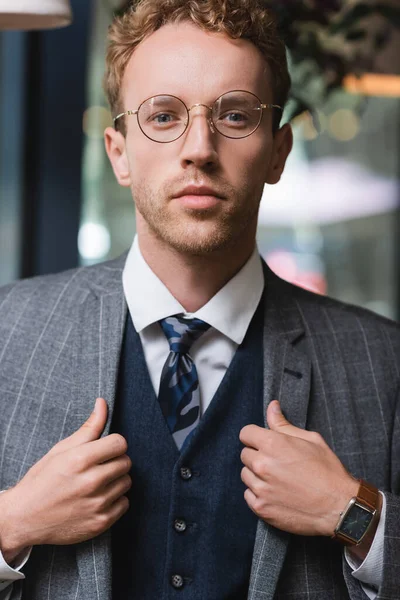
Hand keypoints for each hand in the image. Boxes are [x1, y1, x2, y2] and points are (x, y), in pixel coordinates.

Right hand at [0, 398, 130, 561]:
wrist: (24, 517)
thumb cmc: (43, 479)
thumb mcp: (62, 449)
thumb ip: (89, 427)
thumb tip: (103, 403)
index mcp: (81, 459)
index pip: (120, 443)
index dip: (113, 444)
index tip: (105, 449)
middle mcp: (91, 481)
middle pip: (126, 462)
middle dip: (115, 461)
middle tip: (98, 467)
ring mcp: (97, 504)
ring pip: (126, 482)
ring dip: (116, 481)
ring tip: (96, 483)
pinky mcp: (100, 523)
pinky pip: (124, 504)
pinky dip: (115, 501)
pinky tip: (97, 499)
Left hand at [239, 400, 358, 536]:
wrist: (340, 507)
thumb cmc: (328, 471)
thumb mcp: (310, 440)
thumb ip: (284, 424)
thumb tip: (272, 406)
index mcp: (273, 444)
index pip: (245, 433)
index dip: (255, 436)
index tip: (263, 442)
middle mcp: (262, 465)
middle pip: (245, 454)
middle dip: (258, 455)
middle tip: (277, 462)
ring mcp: (260, 488)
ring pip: (245, 475)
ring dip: (257, 475)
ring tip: (278, 479)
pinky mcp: (261, 508)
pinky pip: (248, 495)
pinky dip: (258, 494)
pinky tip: (276, 493)